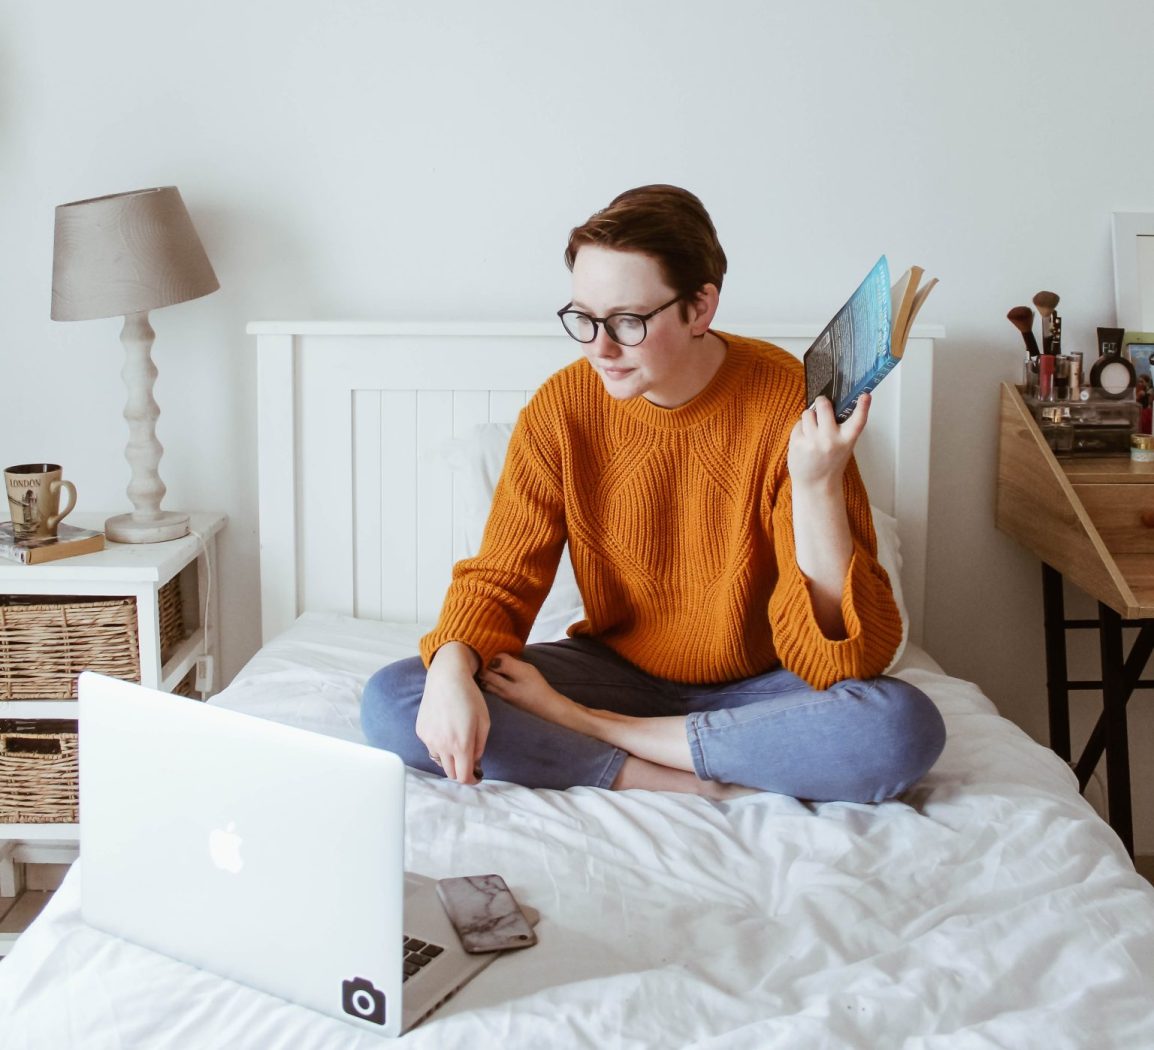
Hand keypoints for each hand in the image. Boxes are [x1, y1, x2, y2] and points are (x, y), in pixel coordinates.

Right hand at [416, 643, 488, 784]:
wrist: (446, 678)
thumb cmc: (469, 697)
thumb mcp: (484, 722)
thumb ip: (480, 747)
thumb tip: (474, 763)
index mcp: (461, 744)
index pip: (464, 777)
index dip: (472, 780)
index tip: (476, 777)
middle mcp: (442, 745)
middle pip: (450, 773)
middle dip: (461, 770)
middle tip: (468, 760)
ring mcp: (428, 739)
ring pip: (439, 761)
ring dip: (449, 758)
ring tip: (456, 740)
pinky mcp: (420, 731)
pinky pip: (430, 747)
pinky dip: (439, 745)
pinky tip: (445, 728)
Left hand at [787, 393, 869, 491]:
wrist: (816, 485)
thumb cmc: (830, 463)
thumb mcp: (844, 446)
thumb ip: (840, 428)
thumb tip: (829, 404)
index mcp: (847, 440)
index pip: (858, 420)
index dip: (863, 406)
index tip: (865, 395)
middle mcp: (830, 440)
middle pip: (824, 406)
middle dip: (821, 402)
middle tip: (821, 404)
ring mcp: (812, 441)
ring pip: (807, 413)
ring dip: (809, 417)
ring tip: (812, 430)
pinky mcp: (797, 444)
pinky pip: (797, 425)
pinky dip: (800, 429)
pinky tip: (805, 440)